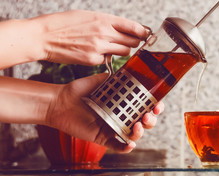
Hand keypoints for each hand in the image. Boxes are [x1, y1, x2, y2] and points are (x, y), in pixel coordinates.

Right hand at [33, 10, 149, 65]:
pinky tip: (96, 52)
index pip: (134, 26)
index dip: (143, 31)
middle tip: (132, 41)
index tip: (146, 34)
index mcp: (104, 18)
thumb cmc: (63, 23)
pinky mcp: (93, 60)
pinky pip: (108, 59)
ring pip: (124, 51)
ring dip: (122, 49)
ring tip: (112, 46)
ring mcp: (99, 47)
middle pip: (133, 41)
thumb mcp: (87, 15)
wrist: (44, 36)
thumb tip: (122, 28)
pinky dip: (106, 56)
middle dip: (134, 41)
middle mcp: (104, 33)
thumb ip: (106, 22)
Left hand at [45, 73, 163, 152]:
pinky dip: (126, 147)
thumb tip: (128, 70)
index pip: (144, 106)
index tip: (158, 103)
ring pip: (134, 134)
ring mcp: (113, 127)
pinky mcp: (103, 137)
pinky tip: (130, 143)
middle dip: (151, 120)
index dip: (154, 106)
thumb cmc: (78, 91)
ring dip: (141, 131)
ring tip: (138, 124)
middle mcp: (120, 116)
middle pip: (144, 122)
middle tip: (149, 114)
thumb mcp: (99, 81)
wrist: (60, 102)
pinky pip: (118, 146)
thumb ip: (114, 78)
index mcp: (122, 103)